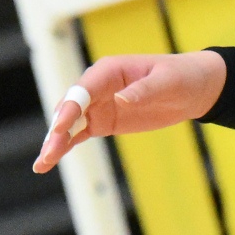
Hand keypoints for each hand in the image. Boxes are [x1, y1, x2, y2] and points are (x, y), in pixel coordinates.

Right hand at [31, 50, 227, 172]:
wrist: (192, 89)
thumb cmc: (181, 77)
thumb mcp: (167, 82)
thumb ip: (144, 90)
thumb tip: (122, 99)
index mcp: (109, 70)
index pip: (83, 90)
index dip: (70, 108)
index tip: (59, 128)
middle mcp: (97, 86)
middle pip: (70, 108)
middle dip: (57, 130)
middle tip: (48, 153)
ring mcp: (98, 105)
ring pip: (70, 124)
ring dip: (55, 142)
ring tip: (42, 164)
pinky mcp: (103, 121)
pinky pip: (79, 134)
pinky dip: (64, 147)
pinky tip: (49, 162)